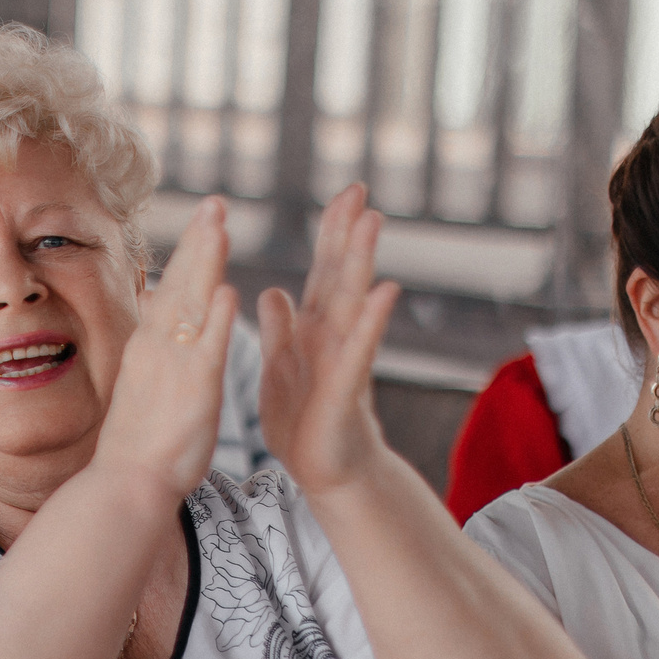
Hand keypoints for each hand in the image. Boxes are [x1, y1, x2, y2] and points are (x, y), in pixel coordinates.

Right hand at [90, 197, 238, 502]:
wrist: (125, 485)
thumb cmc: (139, 446)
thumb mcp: (146, 389)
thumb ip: (156, 357)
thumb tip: (157, 333)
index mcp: (152, 349)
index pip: (174, 290)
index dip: (191, 254)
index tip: (206, 222)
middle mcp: (158, 349)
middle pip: (181, 284)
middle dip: (200, 241)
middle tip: (216, 203)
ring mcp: (174, 367)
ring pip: (191, 305)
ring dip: (206, 262)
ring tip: (221, 225)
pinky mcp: (193, 392)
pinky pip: (206, 349)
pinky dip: (215, 319)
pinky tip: (227, 290)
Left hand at [257, 185, 401, 495]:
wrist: (323, 470)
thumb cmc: (304, 420)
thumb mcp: (282, 366)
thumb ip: (281, 329)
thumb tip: (274, 291)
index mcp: (312, 330)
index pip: (322, 272)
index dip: (330, 235)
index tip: (342, 194)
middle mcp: (331, 337)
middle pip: (340, 276)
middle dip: (348, 233)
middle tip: (359, 189)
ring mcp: (341, 359)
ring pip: (351, 302)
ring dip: (362, 263)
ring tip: (372, 223)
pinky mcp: (345, 388)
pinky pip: (357, 349)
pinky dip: (369, 321)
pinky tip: (384, 292)